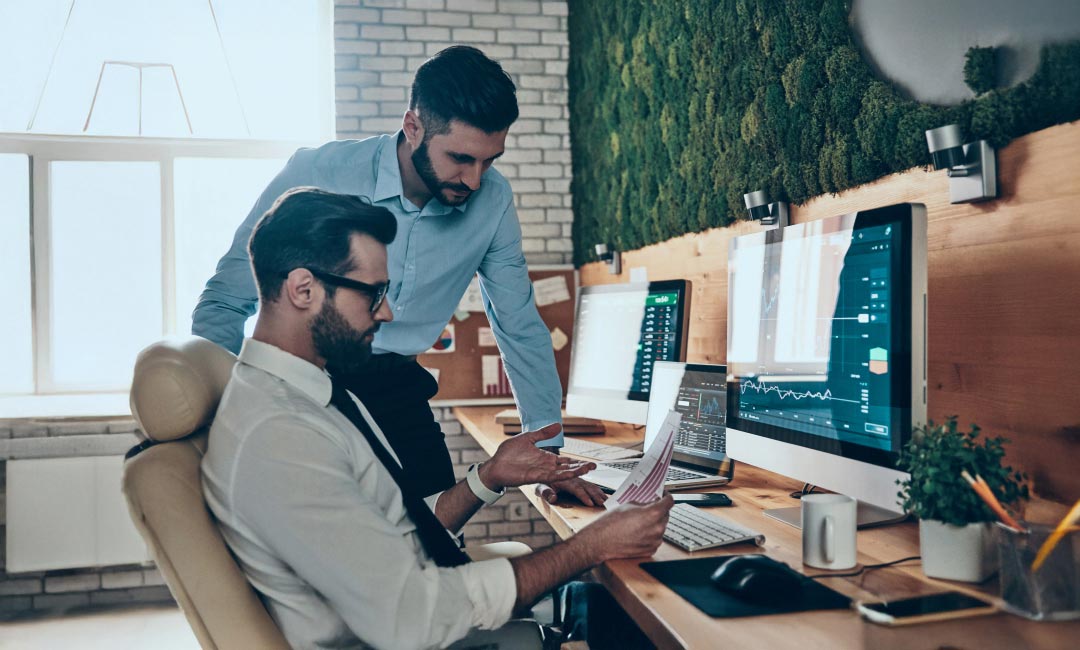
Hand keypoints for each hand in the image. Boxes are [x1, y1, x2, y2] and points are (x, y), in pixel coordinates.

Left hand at [480, 424, 595, 489]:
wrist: (495, 464)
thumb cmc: (508, 453)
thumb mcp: (528, 438)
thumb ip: (543, 433)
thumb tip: (558, 425)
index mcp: (545, 457)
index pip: (565, 460)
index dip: (576, 461)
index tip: (589, 462)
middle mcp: (546, 466)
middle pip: (567, 467)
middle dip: (581, 467)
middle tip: (595, 466)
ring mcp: (542, 472)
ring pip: (563, 473)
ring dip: (576, 471)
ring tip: (589, 469)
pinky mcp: (535, 476)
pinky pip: (552, 476)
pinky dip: (563, 475)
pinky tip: (572, 473)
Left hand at [535, 476, 607, 506]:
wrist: (542, 471)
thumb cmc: (541, 482)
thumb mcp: (540, 487)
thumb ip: (545, 492)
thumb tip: (552, 498)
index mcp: (563, 479)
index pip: (575, 488)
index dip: (583, 496)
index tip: (590, 503)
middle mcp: (572, 479)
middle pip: (586, 487)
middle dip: (595, 495)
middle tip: (603, 503)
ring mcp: (577, 480)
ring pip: (590, 486)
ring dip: (599, 493)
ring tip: (606, 501)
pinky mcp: (580, 482)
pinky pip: (591, 486)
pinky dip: (599, 491)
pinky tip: (606, 496)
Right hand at [571, 494, 673, 562]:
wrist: (600, 542)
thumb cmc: (611, 523)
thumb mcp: (628, 505)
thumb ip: (644, 503)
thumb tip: (652, 502)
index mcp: (653, 514)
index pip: (669, 502)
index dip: (666, 496)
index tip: (663, 495)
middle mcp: (657, 528)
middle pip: (666, 515)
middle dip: (660, 509)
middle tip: (650, 506)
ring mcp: (655, 541)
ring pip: (660, 527)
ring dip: (654, 522)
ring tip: (640, 521)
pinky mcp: (651, 550)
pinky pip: (655, 538)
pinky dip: (650, 534)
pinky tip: (638, 531)